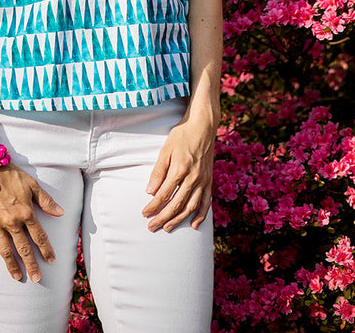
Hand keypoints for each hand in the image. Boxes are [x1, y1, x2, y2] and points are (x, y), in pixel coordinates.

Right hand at [0, 165, 63, 282]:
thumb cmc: (11, 173)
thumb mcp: (32, 184)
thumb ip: (46, 200)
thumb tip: (61, 212)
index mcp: (26, 212)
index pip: (39, 236)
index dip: (46, 250)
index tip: (51, 261)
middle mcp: (12, 221)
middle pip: (24, 248)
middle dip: (31, 265)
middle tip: (36, 279)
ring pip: (5, 249)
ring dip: (12, 265)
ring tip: (17, 277)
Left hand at [142, 106, 215, 231]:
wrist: (203, 126)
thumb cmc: (181, 136)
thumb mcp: (166, 150)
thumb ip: (159, 171)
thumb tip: (150, 191)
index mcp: (180, 169)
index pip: (163, 194)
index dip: (153, 206)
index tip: (144, 214)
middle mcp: (193, 177)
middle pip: (176, 204)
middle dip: (163, 218)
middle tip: (152, 227)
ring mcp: (203, 180)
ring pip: (191, 207)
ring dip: (179, 220)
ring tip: (168, 228)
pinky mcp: (209, 181)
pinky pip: (206, 202)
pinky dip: (201, 215)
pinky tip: (194, 225)